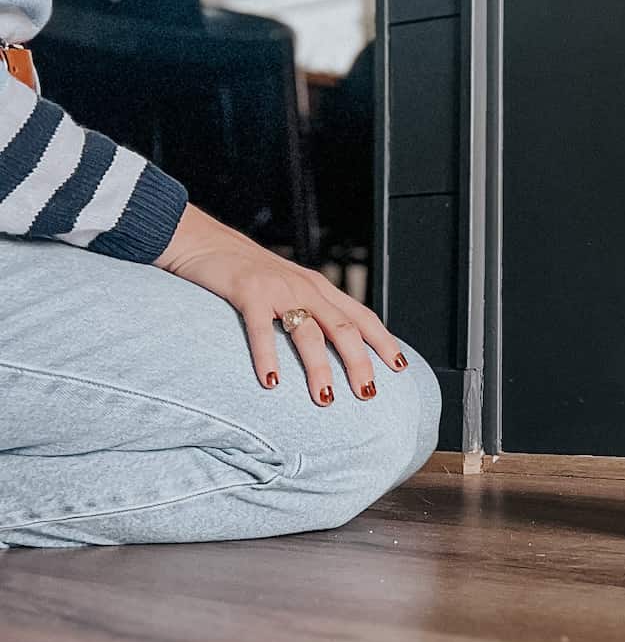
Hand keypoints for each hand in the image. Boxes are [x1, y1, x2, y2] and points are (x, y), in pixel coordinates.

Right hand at [155, 204, 407, 405]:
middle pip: (343, 329)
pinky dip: (268, 357)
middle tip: (368, 395)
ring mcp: (278, 290)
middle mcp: (305, 288)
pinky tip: (272, 383)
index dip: (383, 341)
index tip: (400, 368)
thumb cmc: (249, 274)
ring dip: (319, 368)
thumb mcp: (289, 288)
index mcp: (318, 289)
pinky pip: (261, 329)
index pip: (361, 316)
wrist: (207, 242)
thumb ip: (310, 311)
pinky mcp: (248, 292)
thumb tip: (332, 348)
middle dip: (359, 363)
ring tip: (326, 399)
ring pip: (308, 333)